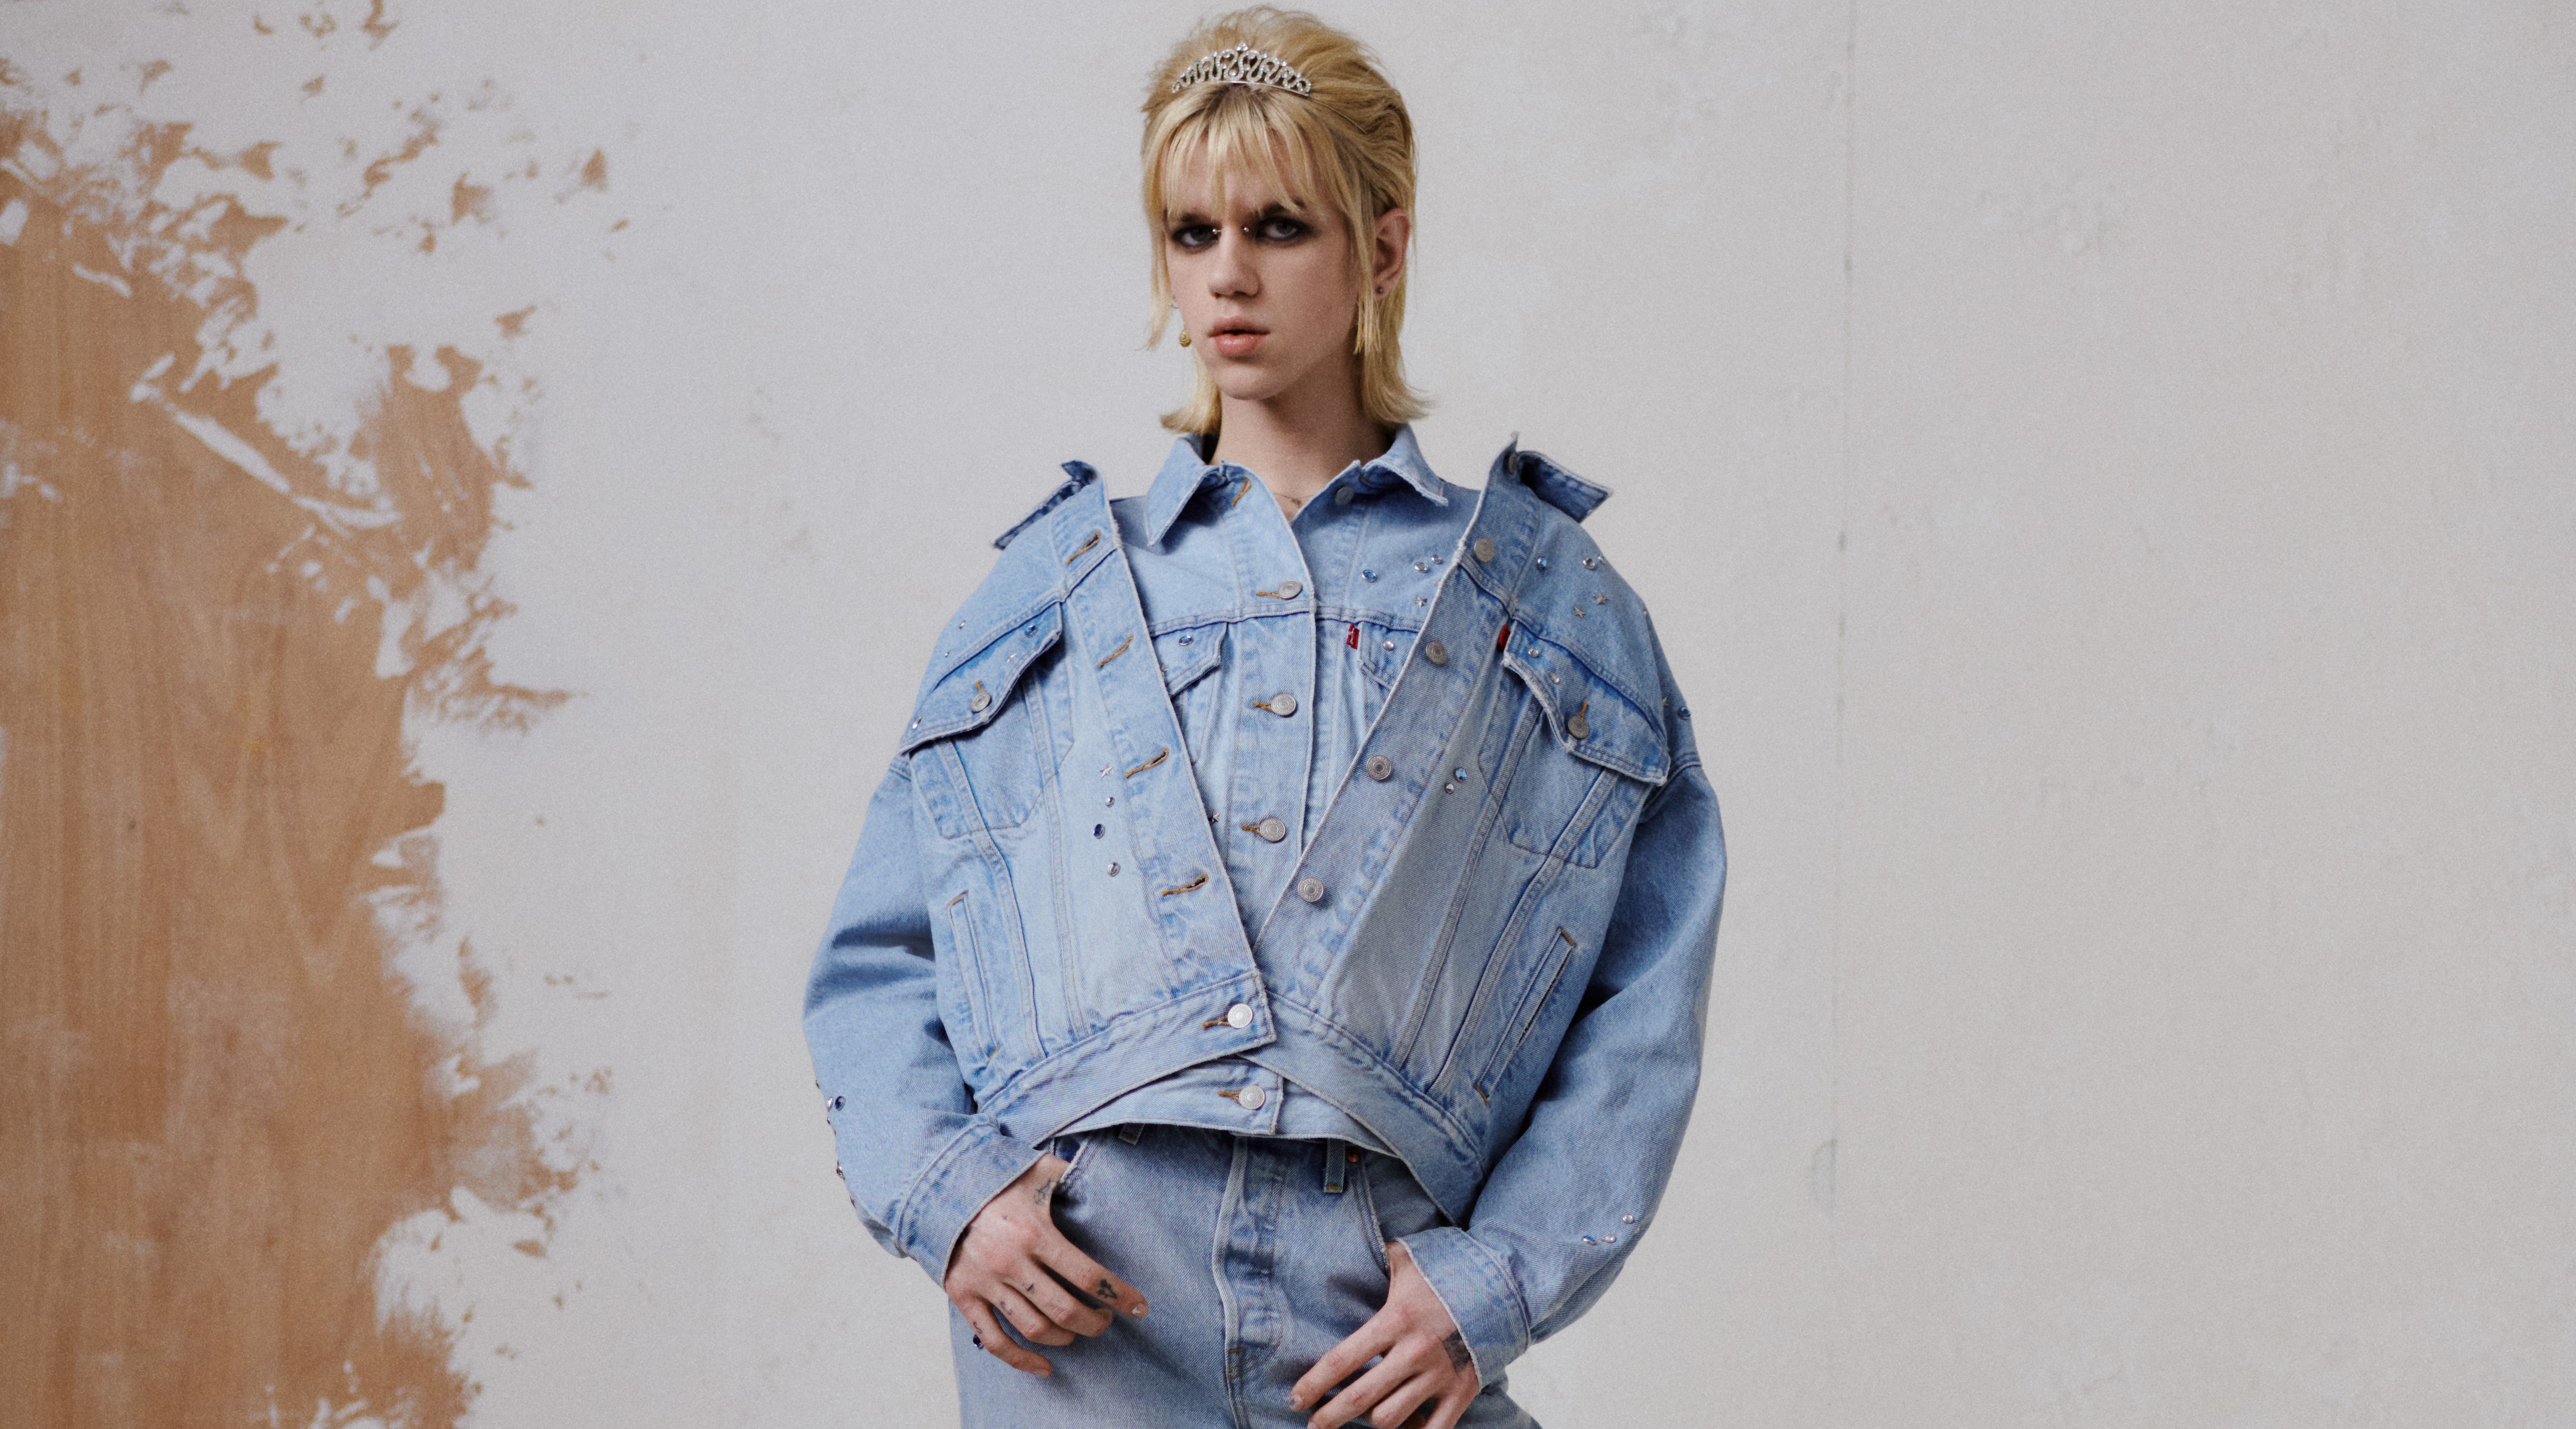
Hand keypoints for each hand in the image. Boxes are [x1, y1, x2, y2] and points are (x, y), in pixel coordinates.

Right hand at [943, 1152, 1146, 1376]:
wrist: (937, 1183)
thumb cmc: (997, 1175)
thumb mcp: (1038, 1169)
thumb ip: (1074, 1175)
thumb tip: (1109, 1179)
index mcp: (1034, 1232)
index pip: (1088, 1276)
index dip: (1118, 1295)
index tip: (1139, 1307)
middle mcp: (1010, 1261)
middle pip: (1065, 1310)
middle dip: (1094, 1322)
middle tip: (1104, 1320)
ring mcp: (985, 1282)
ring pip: (1034, 1328)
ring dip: (1064, 1337)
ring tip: (1078, 1330)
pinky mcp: (963, 1295)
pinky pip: (994, 1340)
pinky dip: (1021, 1360)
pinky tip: (1044, 1367)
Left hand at [1290, 1239, 1477, 1428]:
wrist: (1505, 1285)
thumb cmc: (1448, 1272)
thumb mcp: (1409, 1260)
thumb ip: (1378, 1258)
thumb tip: (1349, 1248)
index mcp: (1396, 1320)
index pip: (1343, 1359)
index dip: (1315, 1383)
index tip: (1295, 1399)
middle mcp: (1414, 1352)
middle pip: (1360, 1398)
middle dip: (1330, 1416)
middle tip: (1314, 1424)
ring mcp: (1440, 1376)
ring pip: (1390, 1418)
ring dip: (1372, 1421)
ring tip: (1364, 1416)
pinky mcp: (1462, 1392)